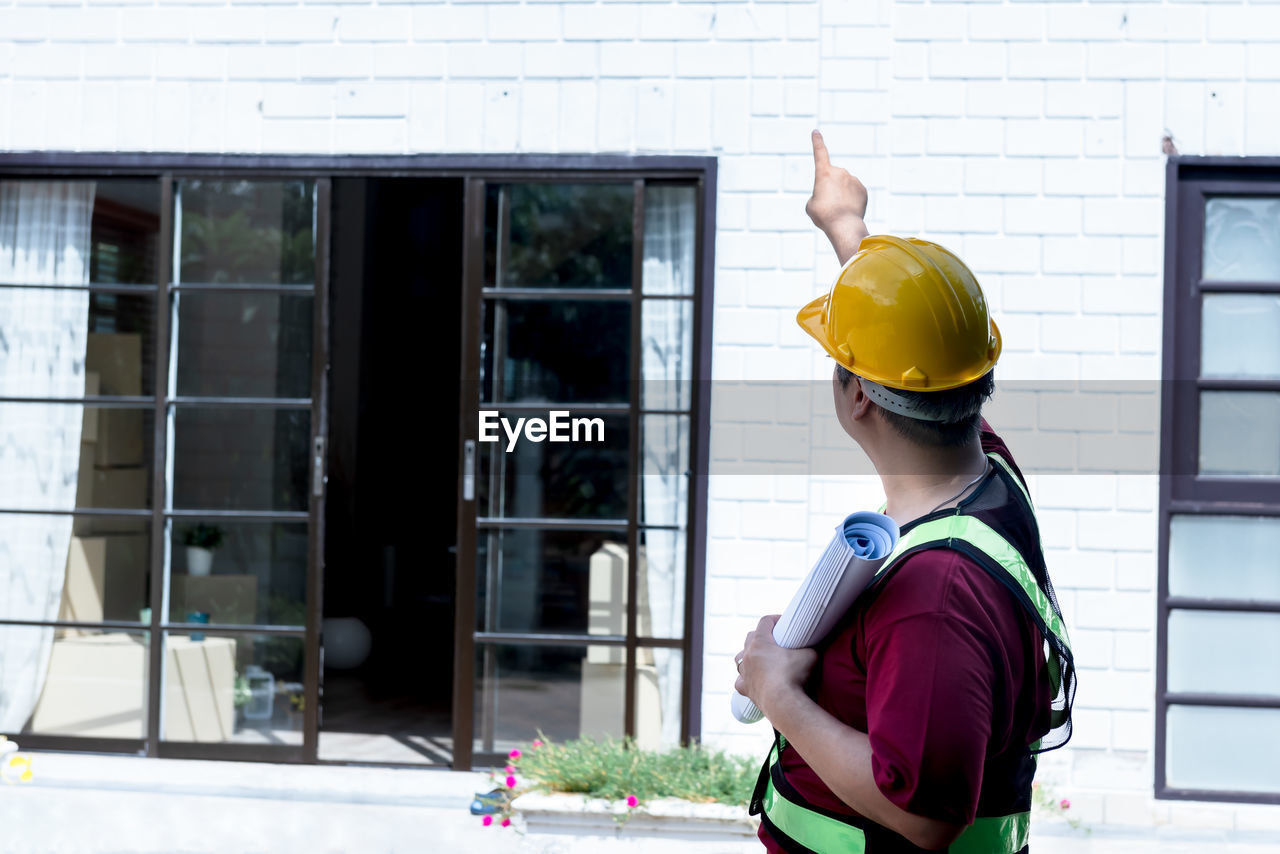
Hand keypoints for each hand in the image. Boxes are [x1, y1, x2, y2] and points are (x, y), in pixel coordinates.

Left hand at [735, 615, 817, 718]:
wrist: (783, 703)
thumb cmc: (794, 676)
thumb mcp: (810, 655)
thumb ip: (811, 647)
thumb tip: (817, 645)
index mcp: (760, 642)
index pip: (764, 622)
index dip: (774, 619)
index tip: (783, 622)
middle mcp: (748, 655)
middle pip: (750, 638)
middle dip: (761, 636)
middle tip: (775, 640)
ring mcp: (745, 673)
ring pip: (740, 658)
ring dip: (749, 656)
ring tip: (761, 658)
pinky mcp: (746, 689)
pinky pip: (740, 682)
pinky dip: (745, 679)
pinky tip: (752, 680)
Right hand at [805, 130, 869, 263]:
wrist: (844, 225)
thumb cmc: (824, 215)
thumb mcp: (811, 205)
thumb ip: (818, 195)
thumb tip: (829, 194)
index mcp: (824, 173)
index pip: (820, 153)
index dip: (817, 142)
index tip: (816, 132)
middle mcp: (840, 172)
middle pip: (832, 178)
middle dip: (830, 188)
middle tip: (828, 204)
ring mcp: (853, 179)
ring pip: (844, 186)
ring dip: (840, 195)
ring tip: (839, 210)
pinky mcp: (862, 189)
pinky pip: (854, 192)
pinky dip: (851, 200)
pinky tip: (848, 210)